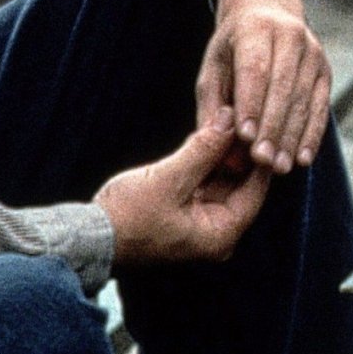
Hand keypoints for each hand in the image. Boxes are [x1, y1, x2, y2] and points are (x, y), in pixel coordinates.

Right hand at [98, 116, 273, 268]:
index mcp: (221, 234)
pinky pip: (204, 183)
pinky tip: (211, 134)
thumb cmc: (127, 216)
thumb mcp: (169, 178)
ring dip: (223, 153)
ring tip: (229, 119)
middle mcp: (216, 232)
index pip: (256, 190)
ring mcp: (199, 223)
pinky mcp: (183, 213)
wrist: (89, 237)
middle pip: (240, 185)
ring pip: (222, 181)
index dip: (260, 155)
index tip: (263, 124)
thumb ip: (203, 149)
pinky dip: (206, 161)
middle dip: (241, 151)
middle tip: (246, 116)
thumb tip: (230, 119)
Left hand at [197, 0, 331, 174]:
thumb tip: (218, 144)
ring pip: (303, 100)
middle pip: (283, 87)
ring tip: (279, 168)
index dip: (252, 104)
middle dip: (272, 127)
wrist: (267, 12)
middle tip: (261, 160)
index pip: (256, 69)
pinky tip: (303, 159)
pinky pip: (320, 108)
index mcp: (256, 29)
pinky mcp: (325, 71)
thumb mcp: (214, 68)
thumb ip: (213, 106)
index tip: (245, 137)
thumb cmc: (233, 49)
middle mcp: (290, 37)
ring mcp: (313, 53)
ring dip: (291, 137)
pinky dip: (312, 135)